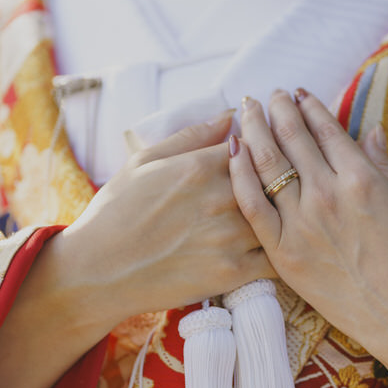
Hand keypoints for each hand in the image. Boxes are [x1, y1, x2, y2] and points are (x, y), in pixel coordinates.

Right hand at [61, 111, 273, 322]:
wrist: (99, 271)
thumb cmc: (115, 213)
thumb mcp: (144, 161)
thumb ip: (191, 136)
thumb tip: (231, 115)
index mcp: (200, 167)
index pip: (253, 144)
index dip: (261, 147)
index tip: (263, 152)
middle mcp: (221, 198)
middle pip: (273, 179)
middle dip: (280, 178)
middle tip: (284, 180)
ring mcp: (230, 237)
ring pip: (280, 217)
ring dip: (286, 214)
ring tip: (288, 213)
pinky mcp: (233, 272)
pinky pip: (276, 258)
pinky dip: (283, 250)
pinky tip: (283, 246)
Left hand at [228, 90, 387, 387]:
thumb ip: (381, 164)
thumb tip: (368, 130)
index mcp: (360, 178)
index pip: (325, 129)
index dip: (308, 106)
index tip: (298, 94)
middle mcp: (327, 194)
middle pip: (291, 138)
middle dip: (277, 109)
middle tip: (267, 95)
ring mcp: (302, 223)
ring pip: (267, 164)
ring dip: (253, 130)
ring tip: (245, 112)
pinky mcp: (283, 252)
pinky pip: (252, 205)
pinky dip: (239, 174)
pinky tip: (233, 152)